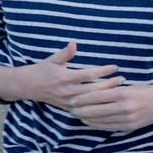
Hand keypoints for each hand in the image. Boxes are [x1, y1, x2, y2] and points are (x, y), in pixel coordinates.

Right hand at [0, 42, 123, 105]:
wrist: (28, 87)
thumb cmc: (42, 70)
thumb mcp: (52, 59)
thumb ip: (65, 53)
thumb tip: (74, 44)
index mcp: (65, 77)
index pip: (88, 74)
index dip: (103, 71)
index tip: (115, 67)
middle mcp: (68, 91)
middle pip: (93, 89)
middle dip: (110, 85)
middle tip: (123, 79)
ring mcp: (68, 101)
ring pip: (91, 100)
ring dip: (106, 95)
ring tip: (120, 89)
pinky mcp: (68, 108)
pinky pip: (85, 109)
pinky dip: (97, 107)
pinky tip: (108, 104)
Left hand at [71, 82, 152, 132]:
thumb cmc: (144, 90)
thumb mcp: (128, 86)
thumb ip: (111, 90)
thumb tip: (90, 94)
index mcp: (123, 93)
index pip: (98, 97)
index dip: (83, 99)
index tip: (72, 100)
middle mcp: (125, 107)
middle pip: (97, 111)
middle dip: (81, 111)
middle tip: (70, 109)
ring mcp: (127, 119)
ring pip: (101, 121)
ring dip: (87, 119)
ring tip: (78, 116)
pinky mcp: (129, 127)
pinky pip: (109, 127)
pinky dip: (97, 125)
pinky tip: (90, 122)